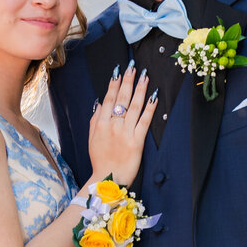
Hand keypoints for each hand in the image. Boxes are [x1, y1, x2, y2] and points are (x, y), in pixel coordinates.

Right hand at [87, 65, 158, 189]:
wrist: (107, 179)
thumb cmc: (100, 160)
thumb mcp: (91, 139)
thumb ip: (95, 119)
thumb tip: (99, 102)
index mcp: (100, 124)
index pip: (108, 98)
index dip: (114, 83)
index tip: (118, 71)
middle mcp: (112, 126)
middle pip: (121, 98)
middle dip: (128, 81)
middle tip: (133, 67)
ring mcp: (125, 133)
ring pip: (134, 106)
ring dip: (140, 89)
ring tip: (145, 76)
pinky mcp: (137, 141)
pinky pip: (144, 121)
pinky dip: (150, 108)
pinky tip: (155, 96)